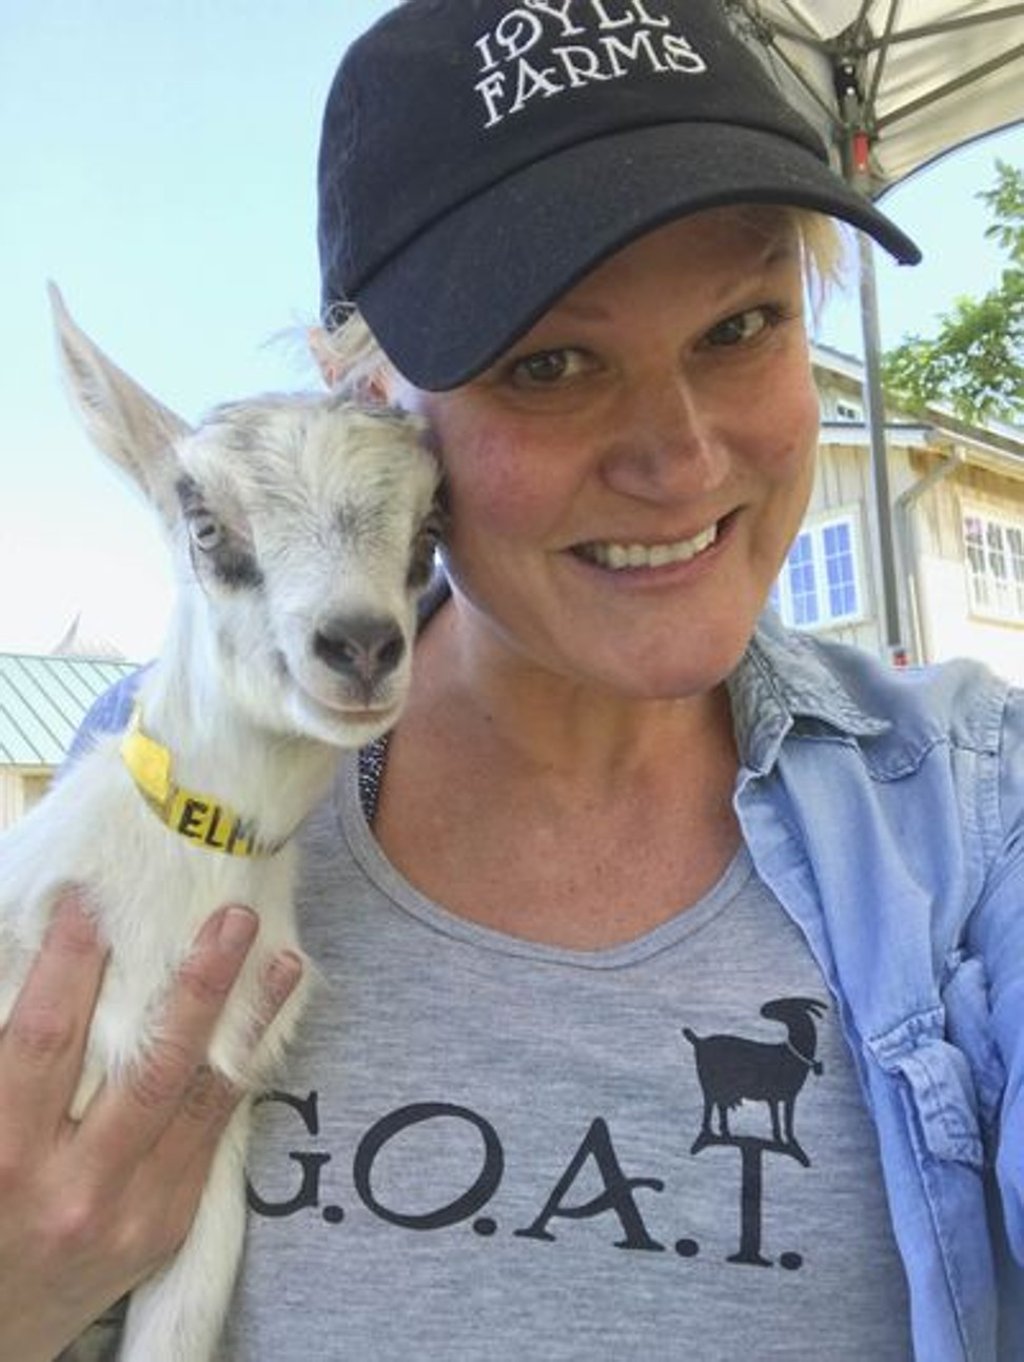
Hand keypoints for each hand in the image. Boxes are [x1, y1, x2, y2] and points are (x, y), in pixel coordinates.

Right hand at [0, 888, 301, 1361]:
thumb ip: (8, 1061)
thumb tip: (43, 964)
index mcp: (4, 1155)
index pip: (44, 1041)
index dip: (69, 964)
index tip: (94, 900)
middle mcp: (71, 1187)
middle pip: (146, 1066)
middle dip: (195, 985)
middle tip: (233, 918)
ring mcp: (131, 1210)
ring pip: (200, 1097)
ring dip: (246, 1019)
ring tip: (280, 958)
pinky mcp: (169, 1222)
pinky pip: (213, 1132)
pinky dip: (244, 1068)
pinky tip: (268, 1021)